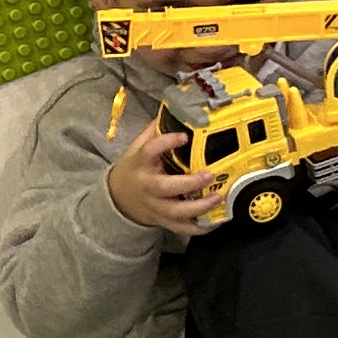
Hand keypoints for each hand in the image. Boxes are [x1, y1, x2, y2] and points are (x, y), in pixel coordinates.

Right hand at [105, 108, 221, 231]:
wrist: (119, 199)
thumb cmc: (135, 169)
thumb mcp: (138, 148)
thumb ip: (155, 132)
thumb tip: (174, 109)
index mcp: (140, 164)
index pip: (149, 151)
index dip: (165, 143)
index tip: (183, 136)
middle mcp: (147, 187)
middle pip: (165, 187)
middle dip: (189, 183)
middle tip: (210, 174)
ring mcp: (156, 206)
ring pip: (176, 212)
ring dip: (199, 207)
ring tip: (219, 197)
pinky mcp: (164, 221)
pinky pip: (182, 228)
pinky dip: (200, 228)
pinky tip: (217, 221)